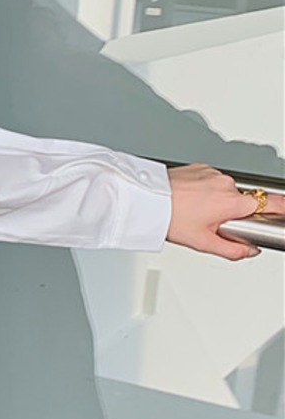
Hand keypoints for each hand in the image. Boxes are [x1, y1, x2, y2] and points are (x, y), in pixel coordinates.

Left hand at [165, 164, 283, 259]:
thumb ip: (232, 249)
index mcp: (231, 202)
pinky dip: (206, 191)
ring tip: (196, 212)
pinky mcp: (200, 167)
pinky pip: (211, 181)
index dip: (282, 208)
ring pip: (226, 190)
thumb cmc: (170, 217)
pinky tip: (191, 200)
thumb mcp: (203, 242)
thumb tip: (249, 251)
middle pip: (244, 200)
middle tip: (214, 223)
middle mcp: (226, 183)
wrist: (146, 199)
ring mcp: (212, 173)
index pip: (271, 202)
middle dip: (235, 212)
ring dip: (219, 201)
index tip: (284, 212)